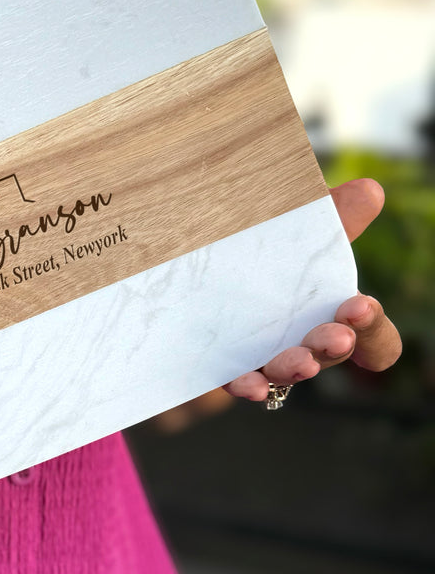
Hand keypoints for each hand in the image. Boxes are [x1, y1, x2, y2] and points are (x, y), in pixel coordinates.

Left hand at [224, 177, 401, 401]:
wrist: (200, 256)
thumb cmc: (267, 246)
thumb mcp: (297, 226)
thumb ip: (334, 214)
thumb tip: (371, 189)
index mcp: (333, 312)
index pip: (372, 334)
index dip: (372, 328)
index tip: (360, 306)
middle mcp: (306, 340)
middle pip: (332, 352)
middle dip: (334, 343)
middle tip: (336, 335)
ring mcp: (267, 355)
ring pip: (289, 371)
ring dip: (298, 366)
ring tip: (300, 362)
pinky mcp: (228, 362)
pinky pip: (240, 381)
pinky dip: (248, 384)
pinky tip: (250, 384)